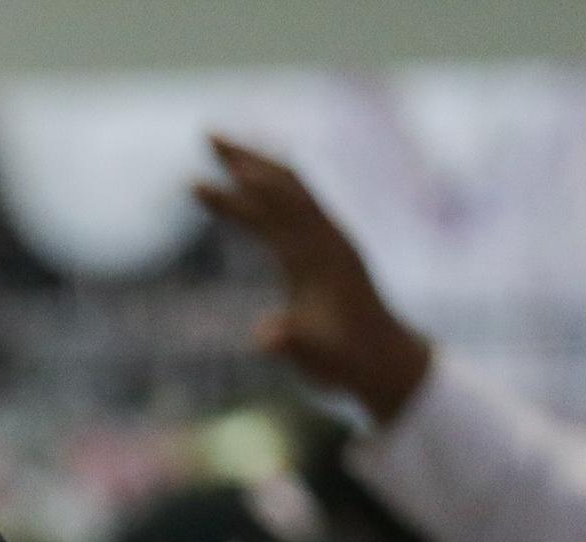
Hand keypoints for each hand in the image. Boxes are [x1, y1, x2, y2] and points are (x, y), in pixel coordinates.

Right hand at [194, 139, 433, 423]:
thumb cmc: (347, 362)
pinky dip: (275, 182)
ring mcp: (331, 239)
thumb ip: (292, 344)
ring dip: (260, 163)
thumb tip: (265, 335)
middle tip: (208, 134)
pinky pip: (299, 201)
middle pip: (285, 184)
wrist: (388, 362)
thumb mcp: (317, 359)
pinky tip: (260, 176)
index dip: (235, 200)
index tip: (197, 185)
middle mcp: (329, 238)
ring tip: (225, 149)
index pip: (273, 216)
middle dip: (247, 158)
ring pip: (293, 187)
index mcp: (321, 258)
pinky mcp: (330, 246)